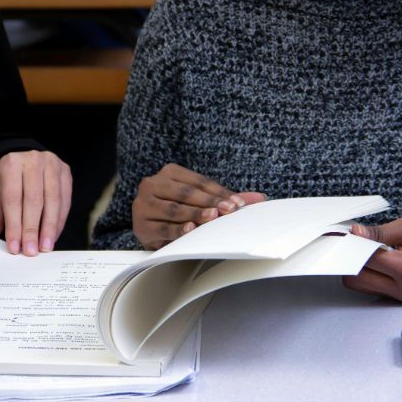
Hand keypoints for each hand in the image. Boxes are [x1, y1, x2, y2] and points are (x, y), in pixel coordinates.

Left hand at [0, 150, 71, 255]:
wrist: (24, 165)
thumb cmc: (9, 183)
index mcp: (11, 164)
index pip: (13, 199)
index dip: (14, 225)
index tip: (15, 247)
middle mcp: (34, 160)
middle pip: (34, 199)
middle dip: (32, 229)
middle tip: (31, 251)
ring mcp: (53, 165)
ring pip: (53, 200)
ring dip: (49, 227)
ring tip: (45, 247)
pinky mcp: (66, 173)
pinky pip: (65, 200)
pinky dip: (59, 221)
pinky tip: (54, 235)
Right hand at [132, 163, 265, 249]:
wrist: (150, 226)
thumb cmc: (179, 210)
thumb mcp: (200, 201)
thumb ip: (226, 198)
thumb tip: (259, 198)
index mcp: (169, 172)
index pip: (197, 181)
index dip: (219, 192)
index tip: (238, 203)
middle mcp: (152, 184)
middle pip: (186, 193)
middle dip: (210, 202)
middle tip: (229, 210)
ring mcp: (144, 205)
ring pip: (174, 209)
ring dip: (195, 214)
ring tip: (213, 217)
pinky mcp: (141, 225)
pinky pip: (163, 228)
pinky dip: (178, 229)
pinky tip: (190, 229)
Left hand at [342, 209, 401, 302]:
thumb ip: (380, 231)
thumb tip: (355, 233)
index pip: (366, 260)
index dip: (352, 245)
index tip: (346, 234)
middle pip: (356, 279)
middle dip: (351, 258)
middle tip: (353, 241)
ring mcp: (401, 295)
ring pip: (360, 285)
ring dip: (356, 266)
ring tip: (365, 248)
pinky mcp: (398, 295)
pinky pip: (370, 286)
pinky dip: (365, 272)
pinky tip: (371, 257)